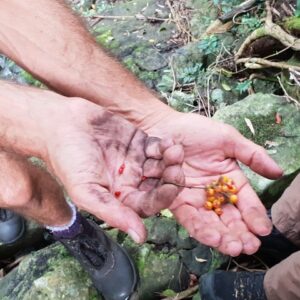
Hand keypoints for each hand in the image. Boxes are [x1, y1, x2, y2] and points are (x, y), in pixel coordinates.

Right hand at [37, 99, 183, 242]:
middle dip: (171, 178)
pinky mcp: (138, 142)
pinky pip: (158, 147)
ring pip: (162, 165)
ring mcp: (136, 161)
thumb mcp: (87, 191)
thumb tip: (140, 238)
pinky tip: (170, 143)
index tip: (171, 188)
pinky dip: (166, 146)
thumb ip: (113, 214)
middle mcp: (131, 181)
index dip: (162, 199)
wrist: (61, 124)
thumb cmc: (68, 159)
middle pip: (160, 185)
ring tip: (175, 151)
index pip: (148, 204)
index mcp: (120, 197)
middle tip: (177, 168)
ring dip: (171, 161)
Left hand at [147, 112, 282, 255]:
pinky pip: (188, 216)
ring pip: (209, 221)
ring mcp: (193, 198)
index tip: (263, 230)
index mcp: (228, 179)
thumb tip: (278, 172)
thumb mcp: (227, 139)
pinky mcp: (174, 200)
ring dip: (221, 236)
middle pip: (228, 217)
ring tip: (231, 246)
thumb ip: (251, 155)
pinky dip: (199, 227)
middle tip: (248, 247)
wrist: (164, 126)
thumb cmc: (195, 130)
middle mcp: (212, 192)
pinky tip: (211, 236)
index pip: (245, 201)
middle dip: (238, 233)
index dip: (254, 215)